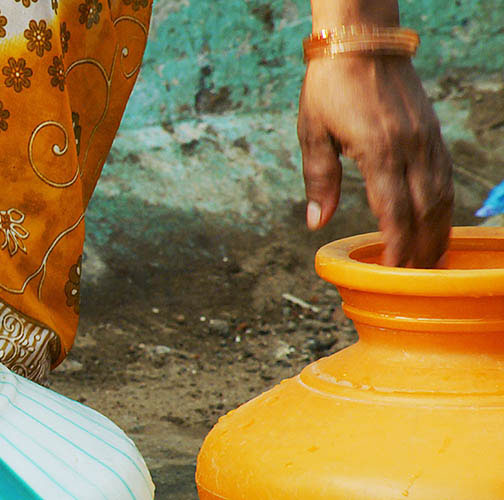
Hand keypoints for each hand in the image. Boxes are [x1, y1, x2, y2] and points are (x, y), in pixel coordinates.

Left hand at [298, 56, 453, 266]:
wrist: (362, 42)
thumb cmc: (330, 86)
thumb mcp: (312, 132)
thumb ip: (318, 180)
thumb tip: (315, 222)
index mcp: (378, 151)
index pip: (394, 211)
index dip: (396, 246)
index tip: (392, 273)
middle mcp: (410, 148)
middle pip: (425, 210)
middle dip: (420, 248)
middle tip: (412, 278)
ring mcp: (426, 140)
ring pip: (442, 195)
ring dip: (438, 231)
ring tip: (430, 261)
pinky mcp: (433, 132)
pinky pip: (445, 176)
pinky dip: (444, 205)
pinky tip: (436, 221)